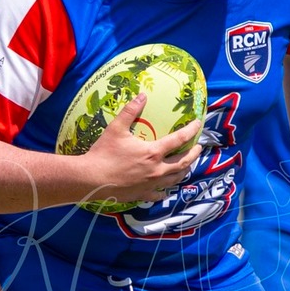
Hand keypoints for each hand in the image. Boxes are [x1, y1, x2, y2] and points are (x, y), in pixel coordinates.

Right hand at [75, 93, 202, 205]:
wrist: (91, 179)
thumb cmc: (104, 153)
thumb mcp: (116, 128)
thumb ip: (130, 111)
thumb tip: (142, 95)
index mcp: (152, 152)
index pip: (178, 140)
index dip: (190, 131)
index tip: (198, 125)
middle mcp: (156, 170)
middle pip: (183, 162)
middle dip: (193, 154)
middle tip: (198, 148)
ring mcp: (151, 184)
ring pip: (174, 179)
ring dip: (183, 171)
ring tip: (187, 166)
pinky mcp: (142, 194)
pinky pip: (159, 194)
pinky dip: (165, 191)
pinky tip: (166, 189)